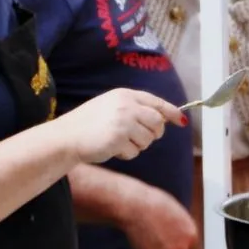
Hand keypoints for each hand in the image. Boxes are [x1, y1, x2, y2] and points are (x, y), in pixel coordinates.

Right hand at [56, 88, 182, 164]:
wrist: (67, 136)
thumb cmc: (88, 124)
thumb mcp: (111, 106)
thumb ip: (133, 109)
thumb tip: (159, 120)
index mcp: (125, 94)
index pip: (156, 102)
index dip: (171, 112)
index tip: (181, 121)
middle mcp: (126, 105)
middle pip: (157, 123)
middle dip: (153, 134)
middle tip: (137, 138)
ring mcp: (124, 121)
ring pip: (148, 139)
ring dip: (136, 145)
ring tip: (117, 141)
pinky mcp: (119, 138)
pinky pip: (135, 152)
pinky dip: (126, 154)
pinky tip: (111, 148)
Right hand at [120, 184, 197, 248]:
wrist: (135, 206)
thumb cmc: (151, 202)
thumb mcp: (174, 210)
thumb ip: (180, 225)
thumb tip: (178, 233)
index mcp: (191, 233)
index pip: (186, 245)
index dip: (173, 240)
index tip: (164, 234)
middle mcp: (184, 246)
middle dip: (166, 248)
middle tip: (152, 234)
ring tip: (145, 234)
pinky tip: (141, 242)